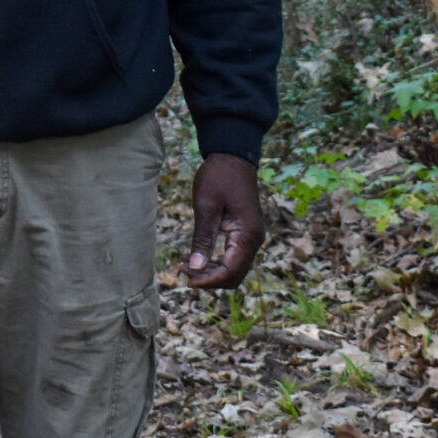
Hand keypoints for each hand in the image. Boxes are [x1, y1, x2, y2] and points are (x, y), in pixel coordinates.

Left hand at [182, 153, 265, 289]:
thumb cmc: (219, 177)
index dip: (209, 281)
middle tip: (183, 270)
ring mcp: (251, 237)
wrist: (233, 157)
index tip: (186, 278)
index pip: (230, 271)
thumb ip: (202, 239)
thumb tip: (195, 268)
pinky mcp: (245, 232)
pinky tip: (196, 256)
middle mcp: (254, 240)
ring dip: (211, 271)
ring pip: (234, 268)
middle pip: (234, 275)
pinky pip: (233, 256)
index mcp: (247, 235)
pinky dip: (216, 261)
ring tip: (186, 264)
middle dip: (209, 278)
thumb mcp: (206, 207)